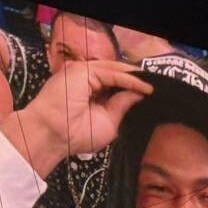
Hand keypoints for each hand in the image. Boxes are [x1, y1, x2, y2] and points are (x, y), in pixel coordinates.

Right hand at [6, 60, 152, 177]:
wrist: (53, 136)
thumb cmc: (75, 135)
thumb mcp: (108, 122)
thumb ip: (121, 105)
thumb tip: (139, 93)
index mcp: (89, 92)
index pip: (114, 84)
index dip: (131, 87)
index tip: (150, 93)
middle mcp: (85, 80)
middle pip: (115, 74)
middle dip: (135, 80)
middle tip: (154, 87)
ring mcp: (82, 73)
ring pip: (114, 71)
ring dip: (134, 78)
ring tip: (151, 86)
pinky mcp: (82, 71)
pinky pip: (111, 73)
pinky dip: (128, 80)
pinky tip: (142, 87)